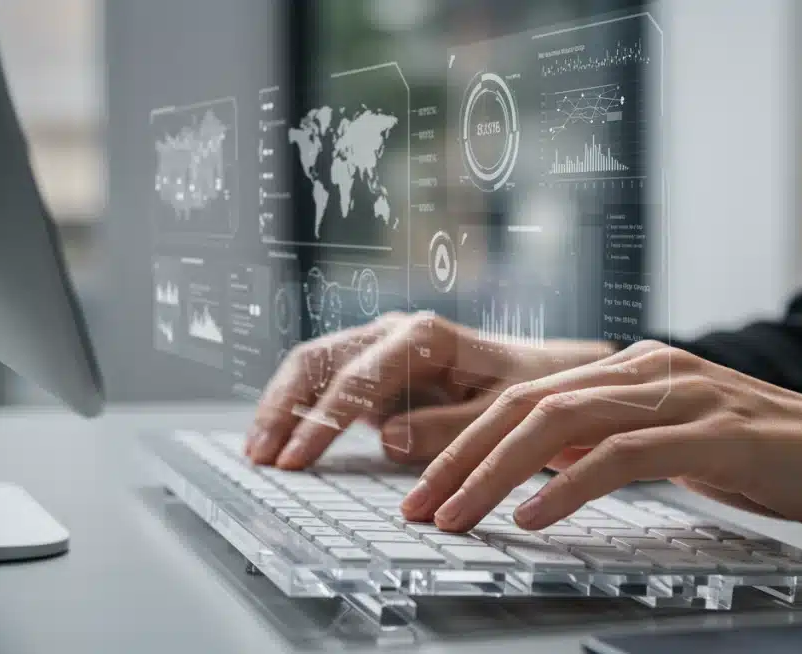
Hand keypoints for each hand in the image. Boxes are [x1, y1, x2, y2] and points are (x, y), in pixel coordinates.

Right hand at [245, 312, 614, 468]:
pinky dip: (297, 409)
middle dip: (284, 408)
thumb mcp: (502, 413)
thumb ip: (449, 428)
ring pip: (312, 367)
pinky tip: (279, 442)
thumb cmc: (530, 392)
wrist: (544, 376)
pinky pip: (323, 383)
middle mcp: (393, 332)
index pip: (358, 376)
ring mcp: (379, 348)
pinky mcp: (373, 370)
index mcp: (424, 336)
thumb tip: (389, 439)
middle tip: (261, 457)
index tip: (297, 459)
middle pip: (319, 361)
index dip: (323, 420)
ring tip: (257, 453)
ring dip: (280, 407)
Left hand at [400, 340, 801, 539]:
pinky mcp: (715, 434)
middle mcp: (650, 370)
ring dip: (494, 473)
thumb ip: (615, 447)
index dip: (464, 435)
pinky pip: (622, 456)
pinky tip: (531, 519)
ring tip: (452, 515)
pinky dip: (567, 489)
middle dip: (459, 454)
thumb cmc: (777, 460)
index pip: (528, 396)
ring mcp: (683, 395)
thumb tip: (544, 472)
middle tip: (416, 502)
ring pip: (561, 423)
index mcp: (636, 370)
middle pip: (527, 403)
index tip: (419, 476)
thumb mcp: (678, 448)